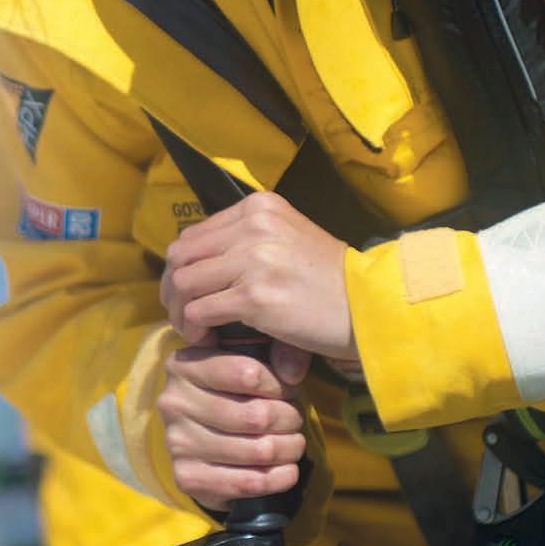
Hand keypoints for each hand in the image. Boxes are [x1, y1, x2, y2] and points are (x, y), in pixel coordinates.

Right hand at [157, 339, 310, 511]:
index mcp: (183, 365)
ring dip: (290, 448)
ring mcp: (177, 443)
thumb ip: (271, 354)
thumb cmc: (232, 395)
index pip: (248, 373)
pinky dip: (280, 477)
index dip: (279, 385)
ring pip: (259, 450)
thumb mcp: (243, 363)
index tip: (287, 391)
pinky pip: (251, 482)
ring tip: (293, 442)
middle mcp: (173, 403)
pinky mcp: (187, 478)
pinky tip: (287, 469)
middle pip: (257, 416)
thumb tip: (293, 374)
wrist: (203, 443)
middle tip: (294, 419)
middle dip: (289, 419)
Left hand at [160, 191, 358, 364]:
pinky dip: (195, 327)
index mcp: (258, 207)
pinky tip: (206, 338)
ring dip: (180, 310)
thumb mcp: (287, 241)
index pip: (195, 233)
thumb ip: (243, 244)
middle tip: (182, 313)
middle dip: (173, 287)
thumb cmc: (330, 281)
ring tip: (193, 328)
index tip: (187, 292)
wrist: (371, 306)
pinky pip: (200, 310)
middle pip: (181, 254)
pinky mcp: (255, 295)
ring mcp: (253, 258)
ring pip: (184, 281)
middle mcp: (253, 225)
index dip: (182, 266)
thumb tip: (192, 266)